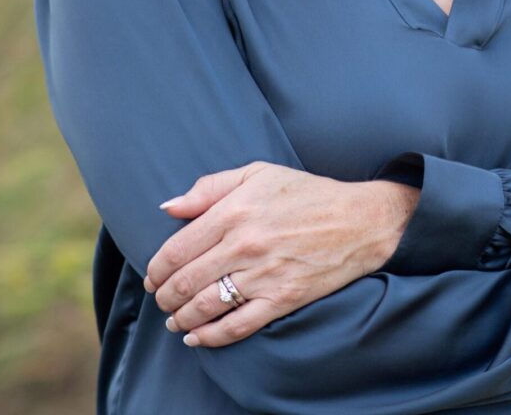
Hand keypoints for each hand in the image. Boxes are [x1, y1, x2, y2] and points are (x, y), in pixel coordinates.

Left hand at [144, 161, 419, 347]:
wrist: (357, 220)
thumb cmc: (304, 193)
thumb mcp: (257, 173)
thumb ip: (209, 187)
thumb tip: (168, 207)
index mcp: (234, 211)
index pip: (177, 248)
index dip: (157, 268)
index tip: (152, 276)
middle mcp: (244, 244)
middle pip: (186, 281)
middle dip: (165, 296)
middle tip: (161, 299)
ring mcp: (263, 275)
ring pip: (205, 306)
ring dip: (181, 318)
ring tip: (174, 320)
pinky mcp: (282, 299)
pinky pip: (236, 326)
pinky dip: (210, 337)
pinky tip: (196, 337)